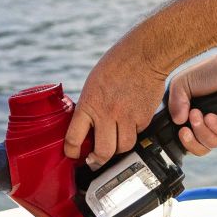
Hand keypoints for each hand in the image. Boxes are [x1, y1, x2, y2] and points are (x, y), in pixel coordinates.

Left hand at [64, 36, 171, 168]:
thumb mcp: (93, 83)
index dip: (71, 151)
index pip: (74, 138)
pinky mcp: (144, 118)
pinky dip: (133, 133)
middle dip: (97, 161)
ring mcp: (127, 117)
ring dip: (118, 149)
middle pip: (102, 152)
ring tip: (114, 143)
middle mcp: (107, 113)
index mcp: (89, 104)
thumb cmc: (116, 64)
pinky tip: (130, 123)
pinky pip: (137, 134)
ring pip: (123, 148)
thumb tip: (87, 125)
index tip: (73, 154)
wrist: (144, 55)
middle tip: (95, 161)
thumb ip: (89, 105)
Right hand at [168, 51, 216, 156]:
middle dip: (190, 142)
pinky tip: (212, 116)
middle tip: (186, 129)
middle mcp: (204, 125)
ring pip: (211, 144)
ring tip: (200, 114)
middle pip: (197, 149)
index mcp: (189, 117)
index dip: (181, 141)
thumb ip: (175, 101)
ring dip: (202, 132)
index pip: (183, 140)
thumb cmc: (208, 72)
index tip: (180, 130)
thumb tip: (177, 121)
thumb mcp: (182, 83)